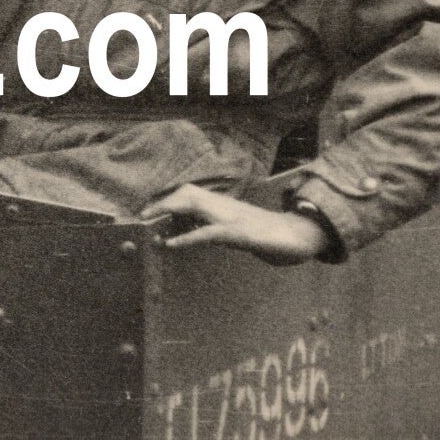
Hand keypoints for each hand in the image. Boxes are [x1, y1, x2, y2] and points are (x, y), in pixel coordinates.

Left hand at [140, 185, 328, 265]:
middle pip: (187, 193)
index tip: (147, 209)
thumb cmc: (266, 234)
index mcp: (222, 204)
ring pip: (194, 205)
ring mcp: (231, 217)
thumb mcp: (233, 231)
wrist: (298, 235)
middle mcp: (224, 205)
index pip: (190, 194)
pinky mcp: (239, 233)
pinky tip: (171, 245)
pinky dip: (188, 239)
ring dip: (169, 211)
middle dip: (162, 201)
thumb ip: (211, 230)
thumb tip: (188, 235)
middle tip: (141, 215)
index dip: (167, 199)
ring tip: (148, 222)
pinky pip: (208, 233)